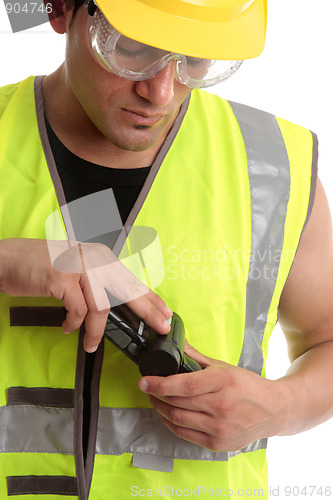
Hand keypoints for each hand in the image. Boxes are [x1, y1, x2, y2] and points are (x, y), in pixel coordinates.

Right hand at [0, 238, 171, 351]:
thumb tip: (117, 306)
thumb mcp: (76, 269)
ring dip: (97, 331)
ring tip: (91, 344)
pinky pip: (77, 310)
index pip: (131, 279)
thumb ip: (97, 282)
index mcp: (100, 255)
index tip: (166, 311)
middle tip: (161, 327)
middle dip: (147, 312)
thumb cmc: (41, 266)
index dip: (151, 297)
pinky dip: (74, 324)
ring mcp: (78, 266)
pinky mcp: (62, 278)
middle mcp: (93, 257)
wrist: (7, 258)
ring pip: (102, 306)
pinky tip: (69, 327)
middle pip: (127, 290)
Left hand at [138, 343, 288, 450]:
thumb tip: (177, 345)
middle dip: (156, 394)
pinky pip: (185, 434)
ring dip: (160, 409)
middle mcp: (221, 406)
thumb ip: (197, 357)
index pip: (184, 385)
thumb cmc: (248, 386)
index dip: (160, 384)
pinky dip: (172, 423)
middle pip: (177, 402)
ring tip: (155, 399)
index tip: (144, 380)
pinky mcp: (218, 443)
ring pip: (178, 419)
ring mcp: (219, 427)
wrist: (273, 410)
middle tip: (147, 387)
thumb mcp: (224, 367)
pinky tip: (168, 414)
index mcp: (222, 381)